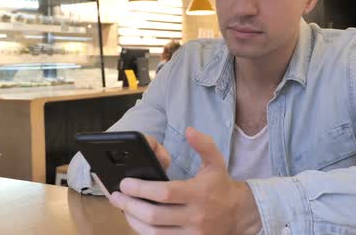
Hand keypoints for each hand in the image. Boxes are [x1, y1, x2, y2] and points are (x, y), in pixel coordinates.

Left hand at [108, 127, 261, 234]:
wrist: (239, 214)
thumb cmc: (221, 186)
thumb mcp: (216, 162)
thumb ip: (204, 144)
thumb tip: (189, 130)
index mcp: (199, 193)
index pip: (165, 193)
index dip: (141, 189)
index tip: (125, 183)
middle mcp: (195, 216)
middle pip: (155, 215)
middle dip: (130, 206)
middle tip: (116, 196)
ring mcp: (192, 233)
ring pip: (155, 232)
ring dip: (134, 220)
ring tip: (122, 207)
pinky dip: (145, 231)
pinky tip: (136, 220)